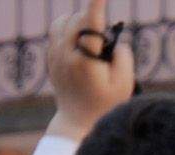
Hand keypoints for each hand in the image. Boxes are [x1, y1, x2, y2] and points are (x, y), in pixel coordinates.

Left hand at [47, 0, 135, 140]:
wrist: (77, 123)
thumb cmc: (105, 105)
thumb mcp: (124, 84)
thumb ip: (123, 57)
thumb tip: (114, 42)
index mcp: (85, 61)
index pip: (90, 24)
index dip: (96, 5)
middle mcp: (66, 55)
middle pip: (78, 20)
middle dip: (93, 21)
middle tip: (104, 43)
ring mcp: (55, 56)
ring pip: (63, 22)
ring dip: (79, 22)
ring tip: (91, 39)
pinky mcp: (50, 58)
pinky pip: (56, 31)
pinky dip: (68, 28)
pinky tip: (79, 41)